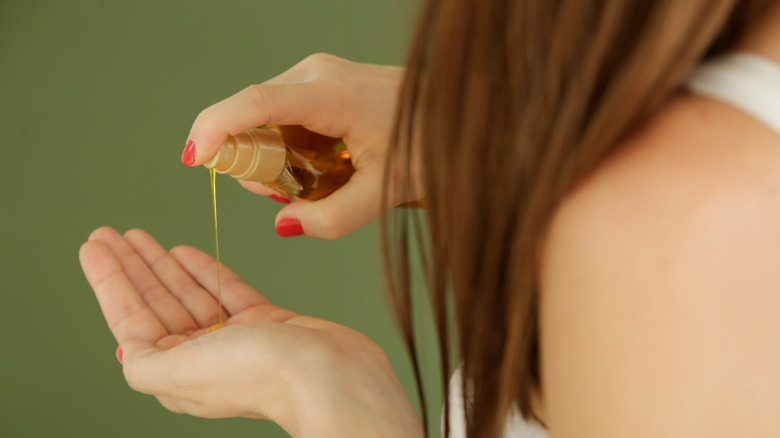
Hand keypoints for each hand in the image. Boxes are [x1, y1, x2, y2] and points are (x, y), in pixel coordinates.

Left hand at [79, 227, 422, 436]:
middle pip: (157, 303)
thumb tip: (124, 349)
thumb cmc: (261, 376)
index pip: (131, 320)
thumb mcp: (183, 373)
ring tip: (140, 235)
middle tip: (110, 233)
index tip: (95, 247)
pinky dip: (204, 270)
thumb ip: (145, 363)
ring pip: (189, 293)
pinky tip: (185, 250)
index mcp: (177, 374)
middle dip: (132, 267)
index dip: (110, 282)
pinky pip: (226, 290)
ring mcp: (236, 338)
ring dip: (163, 264)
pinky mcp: (267, 322)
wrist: (331, 376)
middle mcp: (203, 357)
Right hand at [184, 54, 415, 238]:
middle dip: (251, 162)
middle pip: (250, 115)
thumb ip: (334, 217)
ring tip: (316, 179)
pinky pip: (279, 113)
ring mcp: (315, 73)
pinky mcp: (317, 80)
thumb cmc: (429, 144)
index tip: (194, 158)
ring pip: (262, 116)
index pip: (257, 103)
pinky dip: (284, 143)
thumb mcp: (386, 192)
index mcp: (332, 94)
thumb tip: (283, 225)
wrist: (456, 108)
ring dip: (269, 155)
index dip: (217, 127)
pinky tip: (318, 162)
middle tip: (290, 195)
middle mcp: (315, 73)